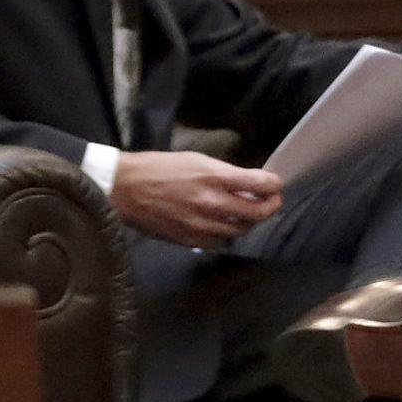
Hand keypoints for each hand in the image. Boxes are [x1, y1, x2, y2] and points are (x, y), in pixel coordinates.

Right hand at [109, 150, 283, 247]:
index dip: (274, 185)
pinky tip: (223, 224)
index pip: (260, 184)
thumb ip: (225, 174)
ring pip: (242, 230)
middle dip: (271, 206)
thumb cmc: (158, 169)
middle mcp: (212, 203)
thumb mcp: (196, 160)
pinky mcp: (190, 240)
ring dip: (249, 221)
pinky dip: (227, 233)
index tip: (276, 184)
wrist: (125, 190)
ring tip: (248, 212)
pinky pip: (221, 241)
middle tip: (272, 201)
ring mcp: (202, 225)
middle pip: (258, 213)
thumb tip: (248, 184)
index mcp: (214, 177)